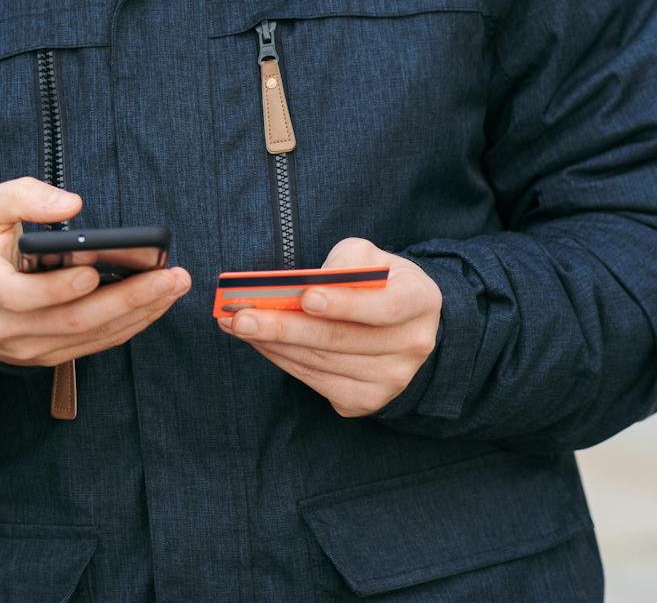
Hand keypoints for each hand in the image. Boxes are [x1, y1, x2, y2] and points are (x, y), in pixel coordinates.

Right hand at [0, 177, 192, 366]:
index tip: (94, 271)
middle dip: (127, 299)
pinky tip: (156, 303)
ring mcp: (27, 348)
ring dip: (138, 313)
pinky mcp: (48, 356)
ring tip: (174, 285)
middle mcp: (4, 327)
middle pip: (71, 321)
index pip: (20, 297)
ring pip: (89, 336)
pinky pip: (94, 345)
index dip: (58, 288)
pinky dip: (129, 325)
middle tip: (170, 276)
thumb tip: (73, 204)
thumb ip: (22, 196)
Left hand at [220, 236, 440, 416]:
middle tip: (242, 317)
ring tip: (236, 325)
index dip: (344, 304)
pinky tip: (258, 343)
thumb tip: (305, 284)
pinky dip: (282, 360)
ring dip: (272, 344)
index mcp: (420, 301)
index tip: (305, 297)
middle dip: (285, 327)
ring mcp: (391, 379)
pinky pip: (315, 381)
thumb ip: (344, 262)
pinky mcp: (366, 400)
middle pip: (341, 340)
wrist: (402, 324)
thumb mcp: (370, 257)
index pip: (384, 306)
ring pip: (321, 362)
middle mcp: (412, 345)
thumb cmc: (377, 281)